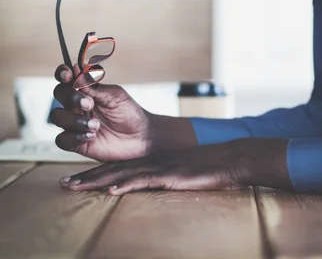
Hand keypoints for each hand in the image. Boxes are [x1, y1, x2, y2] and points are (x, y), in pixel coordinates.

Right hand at [51, 64, 151, 162]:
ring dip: (75, 120)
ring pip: (57, 116)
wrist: (140, 137)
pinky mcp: (76, 142)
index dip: (62, 73)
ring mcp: (75, 123)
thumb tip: (77, 68)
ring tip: (96, 125)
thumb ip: (93, 86)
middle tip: (90, 103)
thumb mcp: (114, 95)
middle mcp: (76, 105)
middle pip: (58, 94)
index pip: (66, 77)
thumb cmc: (129, 112)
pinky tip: (91, 136)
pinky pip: (62, 139)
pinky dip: (74, 137)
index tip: (68, 74)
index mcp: (85, 90)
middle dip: (71, 97)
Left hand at [59, 138, 290, 193]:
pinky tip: (112, 188)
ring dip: (97, 180)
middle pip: (113, 170)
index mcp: (151, 163)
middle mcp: (151, 163)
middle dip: (87, 177)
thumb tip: (145, 190)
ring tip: (76, 186)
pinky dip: (126, 184)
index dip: (94, 174)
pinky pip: (145, 180)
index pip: (117, 169)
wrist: (230, 159)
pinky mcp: (171, 175)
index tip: (74, 181)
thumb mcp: (180, 175)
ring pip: (122, 174)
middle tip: (64, 184)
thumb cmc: (207, 170)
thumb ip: (162, 180)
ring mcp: (160, 168)